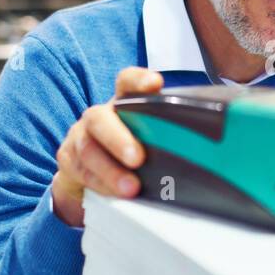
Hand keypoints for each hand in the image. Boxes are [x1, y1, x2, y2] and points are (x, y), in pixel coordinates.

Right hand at [50, 67, 163, 227]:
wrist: (87, 170)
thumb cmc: (127, 151)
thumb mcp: (147, 138)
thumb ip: (166, 136)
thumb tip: (206, 149)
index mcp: (122, 104)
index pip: (127, 82)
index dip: (139, 81)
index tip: (155, 84)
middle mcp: (99, 115)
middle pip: (101, 118)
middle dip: (119, 139)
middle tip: (137, 158)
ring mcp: (80, 135)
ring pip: (88, 148)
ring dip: (110, 171)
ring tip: (130, 188)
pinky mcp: (68, 158)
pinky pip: (81, 171)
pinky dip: (100, 184)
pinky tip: (115, 194)